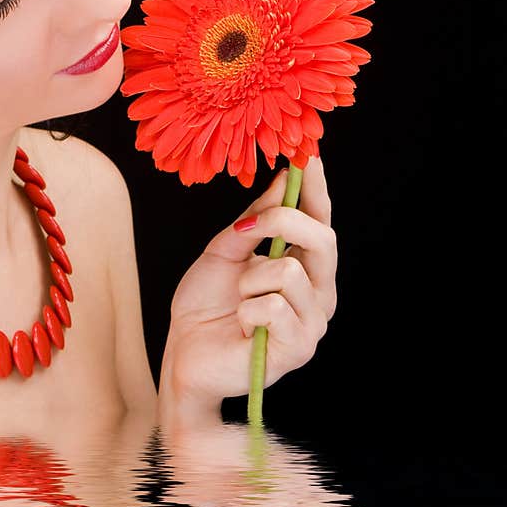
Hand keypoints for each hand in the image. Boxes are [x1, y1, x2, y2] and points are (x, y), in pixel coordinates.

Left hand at [160, 156, 336, 408]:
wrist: (184, 353)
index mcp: (304, 266)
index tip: (307, 152)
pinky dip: (246, 310)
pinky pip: (273, 307)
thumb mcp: (224, 252)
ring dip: (248, 281)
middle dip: (279, 224)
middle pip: (322, 238)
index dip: (316, 186)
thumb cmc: (204, 306)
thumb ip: (255, 220)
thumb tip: (284, 181)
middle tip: (243, 234)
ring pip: (289, 272)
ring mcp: (313, 322)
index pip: (321, 219)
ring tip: (238, 301)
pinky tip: (242, 325)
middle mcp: (318, 292)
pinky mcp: (299, 348)